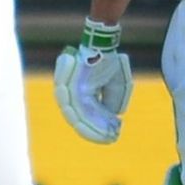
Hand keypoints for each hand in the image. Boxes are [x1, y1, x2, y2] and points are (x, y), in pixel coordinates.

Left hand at [54, 20, 133, 143]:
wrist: (104, 45)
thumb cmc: (108, 63)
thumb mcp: (116, 85)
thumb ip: (113, 101)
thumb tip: (113, 117)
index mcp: (78, 95)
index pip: (84, 117)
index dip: (97, 129)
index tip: (110, 138)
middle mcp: (69, 94)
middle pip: (79, 119)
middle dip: (95, 131)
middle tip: (109, 139)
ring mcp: (67, 90)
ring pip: (76, 116)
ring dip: (91, 128)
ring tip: (106, 136)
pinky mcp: (69, 86)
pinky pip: (76, 107)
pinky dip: (89, 118)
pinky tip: (99, 125)